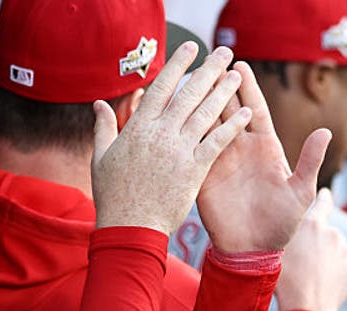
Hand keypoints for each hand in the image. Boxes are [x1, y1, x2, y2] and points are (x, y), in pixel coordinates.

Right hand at [92, 43, 249, 235]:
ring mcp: (178, 150)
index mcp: (137, 127)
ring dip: (223, 92)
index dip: (177, 66)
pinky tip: (247, 114)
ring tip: (238, 74)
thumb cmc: (113, 194)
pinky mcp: (194, 170)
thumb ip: (104, 127)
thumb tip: (99, 104)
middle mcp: (159, 133)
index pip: (161, 88)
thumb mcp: (101, 156)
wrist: (129, 226)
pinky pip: (217, 142)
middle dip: (207, 70)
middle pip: (187, 94)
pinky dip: (232, 127)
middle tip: (223, 51)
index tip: (191, 48)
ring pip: (204, 113)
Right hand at [197, 61, 330, 252]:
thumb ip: (311, 160)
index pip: (255, 110)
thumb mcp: (302, 192)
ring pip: (208, 123)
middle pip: (228, 109)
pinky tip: (174, 111)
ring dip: (199, 101)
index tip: (240, 65)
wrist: (255, 250)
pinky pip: (193, 147)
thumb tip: (326, 131)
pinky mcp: (203, 174)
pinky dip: (185, 129)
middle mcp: (241, 149)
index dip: (248, 89)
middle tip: (210, 59)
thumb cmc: (283, 223)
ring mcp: (220, 159)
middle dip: (220, 85)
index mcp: (266, 148)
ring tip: (189, 76)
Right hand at [274, 189, 346, 310]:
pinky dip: (344, 265)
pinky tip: (333, 275)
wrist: (306, 306)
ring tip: (313, 273)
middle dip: (318, 241)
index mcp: (311, 224)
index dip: (323, 198)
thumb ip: (285, 235)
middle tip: (303, 259)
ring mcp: (344, 250)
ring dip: (329, 255)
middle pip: (326, 231)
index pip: (321, 203)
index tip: (326, 193)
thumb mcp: (277, 251)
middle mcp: (331, 232)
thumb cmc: (285, 280)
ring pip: (337, 247)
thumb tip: (283, 229)